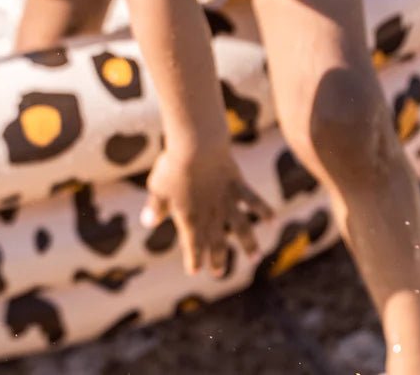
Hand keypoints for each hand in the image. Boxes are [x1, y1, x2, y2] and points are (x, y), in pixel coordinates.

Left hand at [142, 142, 271, 276]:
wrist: (196, 146)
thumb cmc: (173, 166)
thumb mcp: (157, 187)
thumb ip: (155, 207)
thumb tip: (147, 223)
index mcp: (190, 218)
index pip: (192, 245)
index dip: (193, 260)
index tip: (194, 271)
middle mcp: (211, 215)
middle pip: (216, 241)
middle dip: (217, 259)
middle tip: (218, 273)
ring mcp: (227, 201)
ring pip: (241, 228)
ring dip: (249, 244)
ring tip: (255, 258)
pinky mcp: (238, 185)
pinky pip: (254, 200)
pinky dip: (264, 211)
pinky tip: (273, 220)